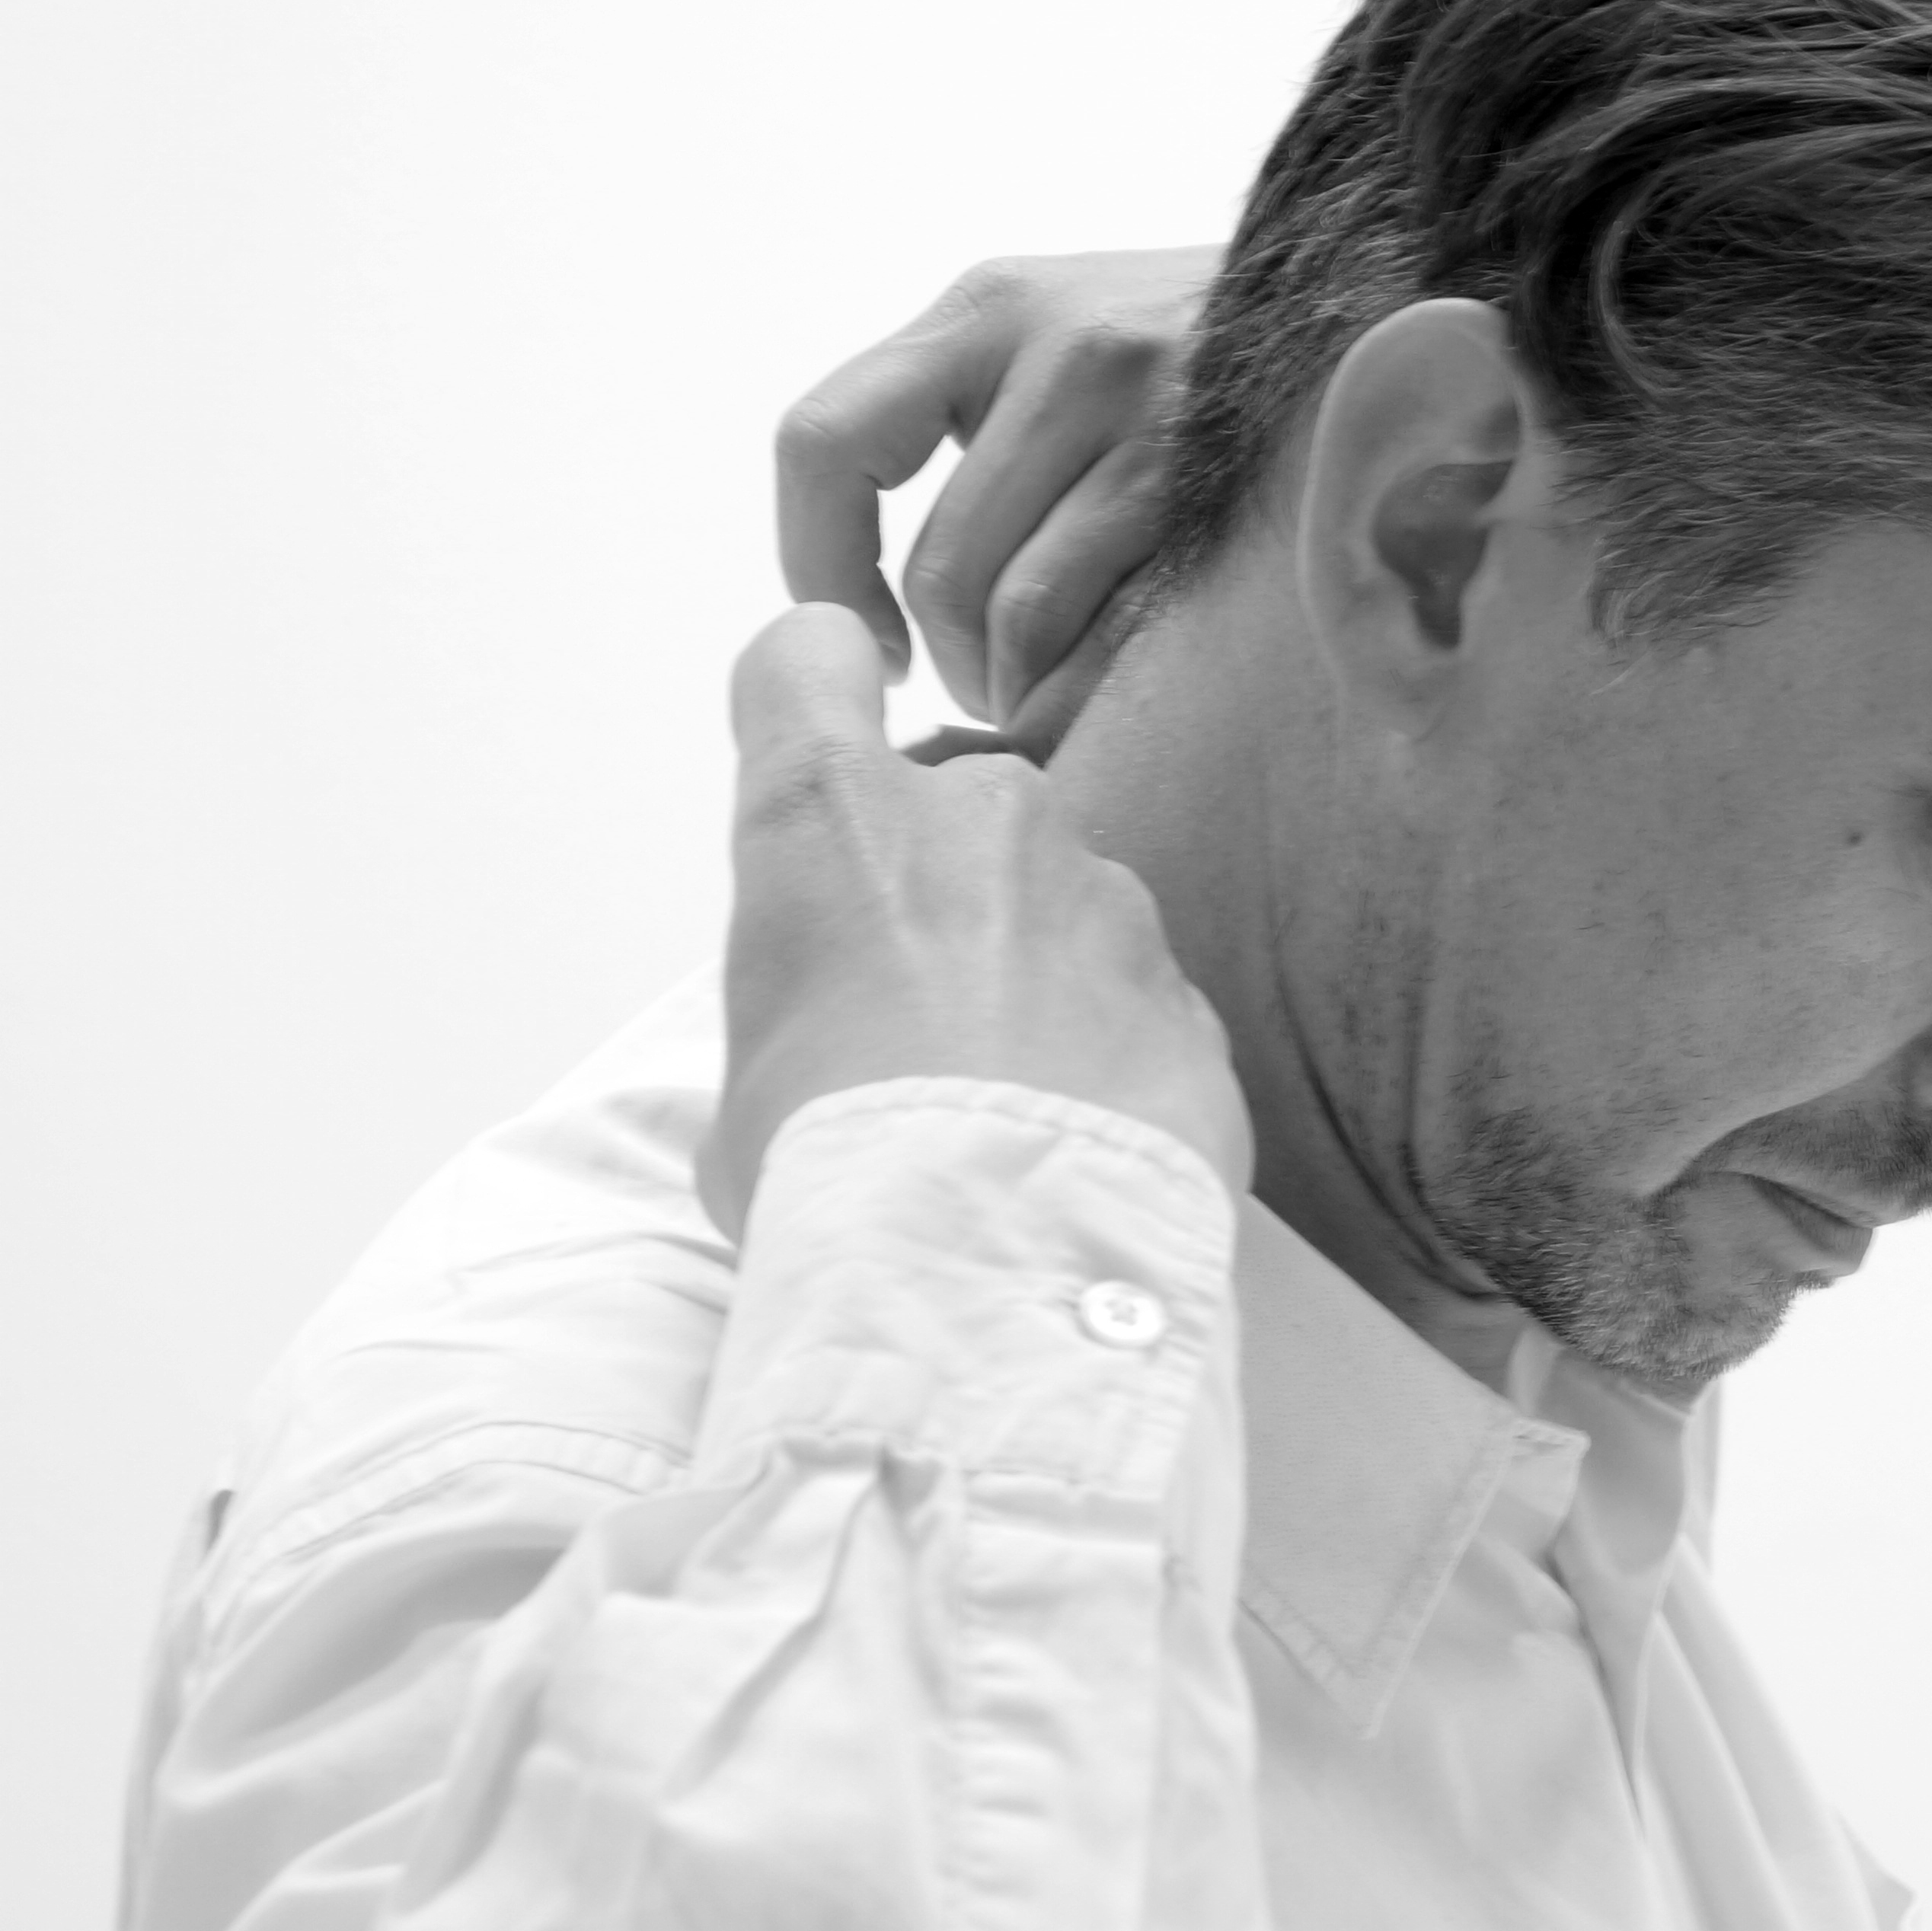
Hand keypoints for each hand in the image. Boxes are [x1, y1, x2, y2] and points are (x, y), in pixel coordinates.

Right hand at [700, 602, 1254, 1238]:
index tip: (817, 749)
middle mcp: (977, 817)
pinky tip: (1077, 1146)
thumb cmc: (832, 1172)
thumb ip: (794, 1007)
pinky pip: (1136, 999)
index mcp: (831, 818)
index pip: (805, 660)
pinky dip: (1110, 1054)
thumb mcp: (744, 1082)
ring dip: (1032, 978)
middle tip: (911, 1020)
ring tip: (1004, 1110)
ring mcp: (1102, 894)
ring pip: (1057, 903)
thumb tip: (827, 1043)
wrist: (998, 1269)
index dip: (810, 696)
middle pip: (949, 803)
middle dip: (937, 888)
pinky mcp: (1187, 991)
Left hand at [772, 247, 1220, 744]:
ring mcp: (1152, 410)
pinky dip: (1087, 686)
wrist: (1389, 308)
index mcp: (990, 304)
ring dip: (1021, 686)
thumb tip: (862, 609)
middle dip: (951, 663)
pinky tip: (1113, 687)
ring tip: (1053, 690)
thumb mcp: (1069, 340)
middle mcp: (1064, 342)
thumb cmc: (1211, 358)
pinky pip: (1108, 628)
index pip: (826, 441)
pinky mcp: (1222, 480)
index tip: (870, 639)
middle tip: (988, 687)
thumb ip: (973, 428)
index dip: (819, 565)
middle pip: (939, 567)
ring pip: (1017, 611)